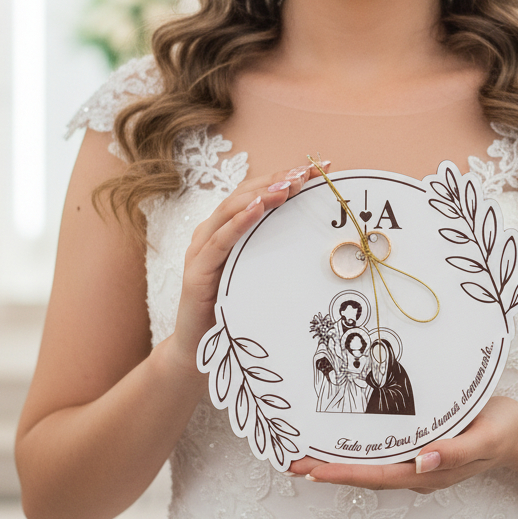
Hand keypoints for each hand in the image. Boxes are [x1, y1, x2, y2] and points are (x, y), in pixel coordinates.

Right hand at [169, 160, 327, 369]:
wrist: (198, 349)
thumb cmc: (234, 309)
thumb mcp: (261, 273)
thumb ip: (278, 251)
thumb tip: (320, 237)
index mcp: (229, 229)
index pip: (258, 192)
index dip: (286, 176)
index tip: (319, 169)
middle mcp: (213, 231)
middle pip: (245, 193)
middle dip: (278, 179)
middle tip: (307, 173)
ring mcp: (201, 248)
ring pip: (231, 209)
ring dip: (261, 193)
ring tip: (288, 186)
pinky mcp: (197, 270)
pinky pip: (219, 240)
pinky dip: (239, 221)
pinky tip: (259, 207)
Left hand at [289, 395, 517, 492]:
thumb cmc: (502, 430)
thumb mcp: (486, 437)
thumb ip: (456, 452)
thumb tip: (421, 462)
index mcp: (429, 471)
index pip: (377, 476)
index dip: (343, 473)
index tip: (312, 470)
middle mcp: (416, 469)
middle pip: (365, 473)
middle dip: (327, 468)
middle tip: (290, 460)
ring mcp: (416, 459)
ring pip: (369, 462)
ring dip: (337, 458)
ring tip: (303, 450)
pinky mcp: (418, 445)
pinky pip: (381, 449)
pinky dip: (356, 445)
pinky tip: (340, 436)